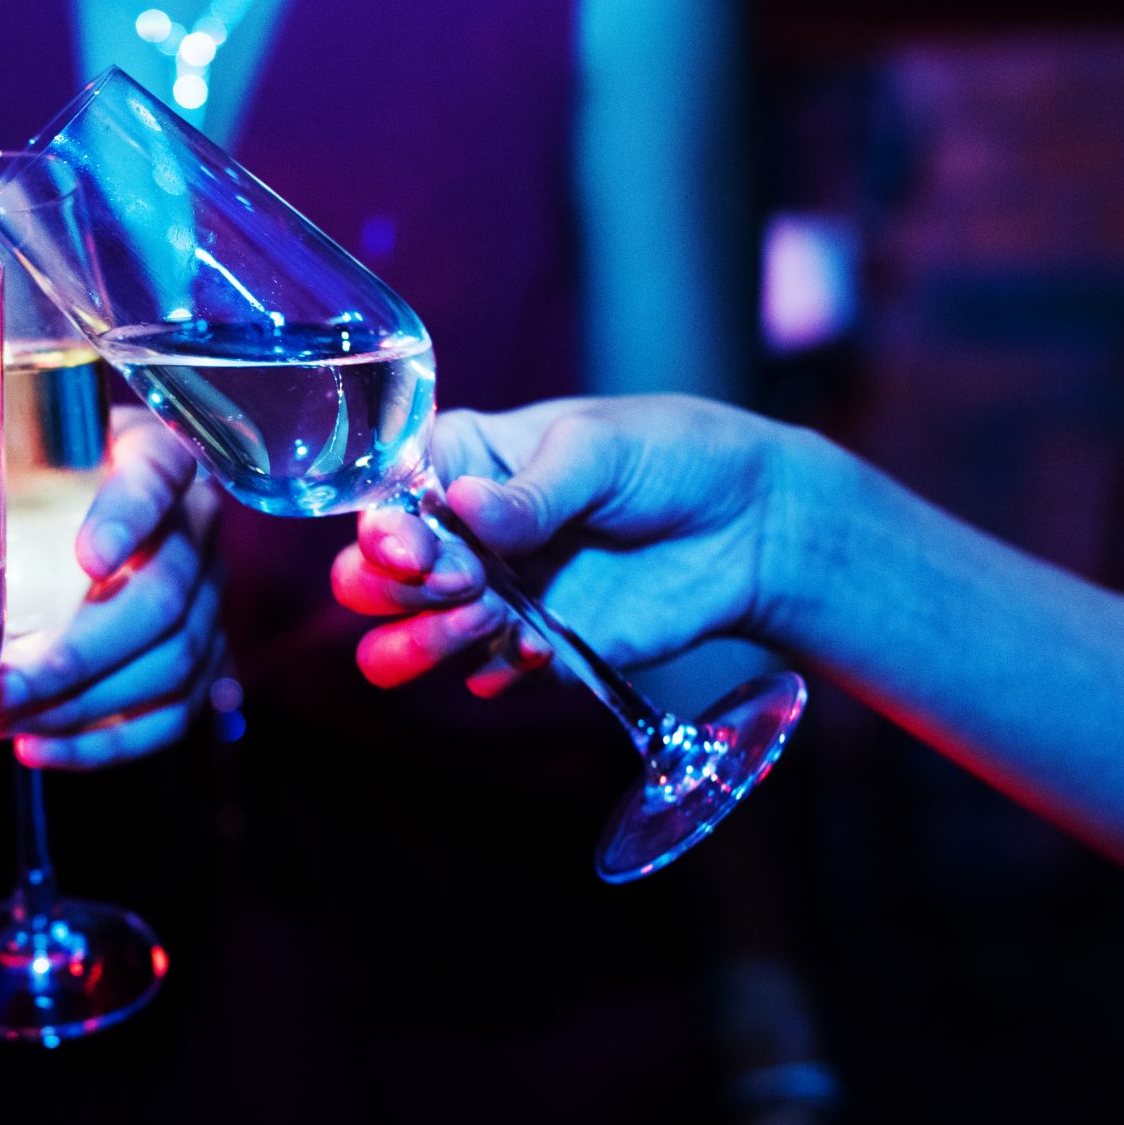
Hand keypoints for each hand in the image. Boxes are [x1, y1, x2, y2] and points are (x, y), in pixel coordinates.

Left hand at [0, 408, 227, 766]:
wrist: (88, 518)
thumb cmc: (37, 485)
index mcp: (149, 455)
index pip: (161, 475)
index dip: (131, 517)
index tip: (86, 558)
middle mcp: (194, 526)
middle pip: (165, 596)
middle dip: (80, 653)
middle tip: (4, 687)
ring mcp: (210, 599)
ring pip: (173, 662)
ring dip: (84, 704)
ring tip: (6, 723)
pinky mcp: (204, 660)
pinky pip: (173, 714)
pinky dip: (107, 743)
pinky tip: (40, 749)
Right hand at [330, 395, 832, 695]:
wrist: (755, 525)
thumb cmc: (675, 456)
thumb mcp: (601, 448)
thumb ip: (532, 490)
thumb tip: (465, 510)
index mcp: (459, 464)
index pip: (381, 501)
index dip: (379, 529)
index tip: (410, 544)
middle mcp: (460, 536)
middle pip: (368, 581)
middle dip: (392, 589)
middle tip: (462, 578)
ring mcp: (491, 598)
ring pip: (402, 644)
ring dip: (422, 641)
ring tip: (484, 617)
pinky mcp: (534, 650)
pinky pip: (484, 676)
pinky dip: (501, 667)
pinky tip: (546, 646)